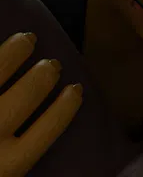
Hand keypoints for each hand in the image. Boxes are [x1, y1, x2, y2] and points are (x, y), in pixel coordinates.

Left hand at [0, 32, 82, 175]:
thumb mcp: (7, 174)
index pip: (50, 126)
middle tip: (51, 65)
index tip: (76, 89)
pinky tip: (2, 45)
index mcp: (9, 166)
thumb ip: (23, 155)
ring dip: (16, 50)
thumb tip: (53, 125)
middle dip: (45, 73)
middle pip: (31, 90)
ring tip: (27, 39)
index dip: (66, 105)